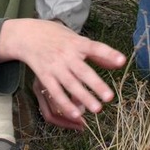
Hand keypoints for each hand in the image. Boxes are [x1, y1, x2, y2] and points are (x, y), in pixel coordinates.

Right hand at [0, 18, 125, 130]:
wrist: (27, 35)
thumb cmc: (57, 37)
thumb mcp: (77, 39)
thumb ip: (97, 53)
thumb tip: (119, 63)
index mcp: (77, 43)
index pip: (95, 48)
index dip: (109, 54)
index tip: (122, 60)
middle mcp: (66, 55)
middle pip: (82, 71)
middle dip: (96, 84)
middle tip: (109, 97)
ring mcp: (55, 66)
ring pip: (70, 84)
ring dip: (83, 98)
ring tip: (97, 109)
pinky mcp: (45, 76)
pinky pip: (56, 92)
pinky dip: (65, 104)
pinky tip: (76, 115)